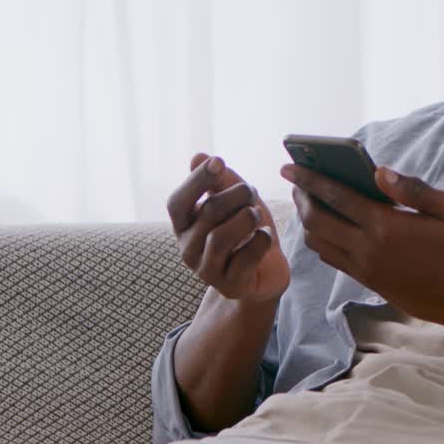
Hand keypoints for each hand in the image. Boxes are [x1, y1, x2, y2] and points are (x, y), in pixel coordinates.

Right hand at [167, 153, 290, 302]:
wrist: (266, 270)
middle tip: (251, 192)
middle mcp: (187, 249)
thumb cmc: (245, 229)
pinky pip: (244, 259)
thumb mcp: (236, 200)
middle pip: (208, 213)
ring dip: (247, 218)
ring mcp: (206, 271)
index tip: (219, 162)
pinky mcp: (230, 286)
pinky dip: (260, 241)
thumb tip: (198, 157)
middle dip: (236, 196)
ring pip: (220, 238)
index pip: (177, 202)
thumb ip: (221, 181)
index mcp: (183, 225)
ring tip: (257, 215)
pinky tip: (265, 236)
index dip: (197, 180)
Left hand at [281, 163, 443, 329]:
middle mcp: (369, 248)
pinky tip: (326, 227)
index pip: (336, 197)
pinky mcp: (367, 281)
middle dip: (301, 198)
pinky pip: (331, 258)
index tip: (290, 167)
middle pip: (317, 220)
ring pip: (318, 242)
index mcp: (387, 225)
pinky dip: (320, 240)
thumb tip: (379, 171)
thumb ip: (413, 189)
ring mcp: (365, 267)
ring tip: (309, 202)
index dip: (309, 180)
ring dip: (307, 220)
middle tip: (296, 181)